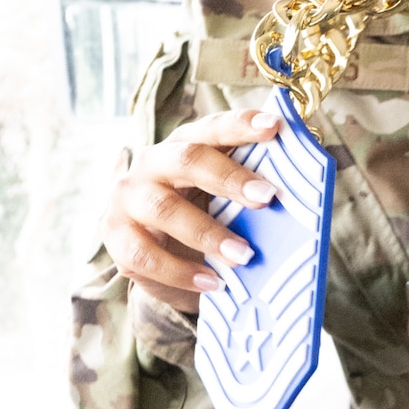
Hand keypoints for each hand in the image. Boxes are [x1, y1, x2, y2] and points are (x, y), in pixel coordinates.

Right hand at [101, 110, 282, 312]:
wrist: (152, 253)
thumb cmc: (198, 215)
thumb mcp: (221, 198)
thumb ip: (246, 192)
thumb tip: (293, 200)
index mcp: (183, 145)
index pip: (211, 128)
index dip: (241, 125)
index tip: (275, 128)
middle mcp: (151, 164)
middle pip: (186, 159)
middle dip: (229, 178)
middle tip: (266, 198)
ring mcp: (127, 199)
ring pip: (163, 208)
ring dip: (208, 233)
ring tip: (245, 256)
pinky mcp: (115, 237)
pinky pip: (144, 255)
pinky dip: (180, 271)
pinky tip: (212, 283)